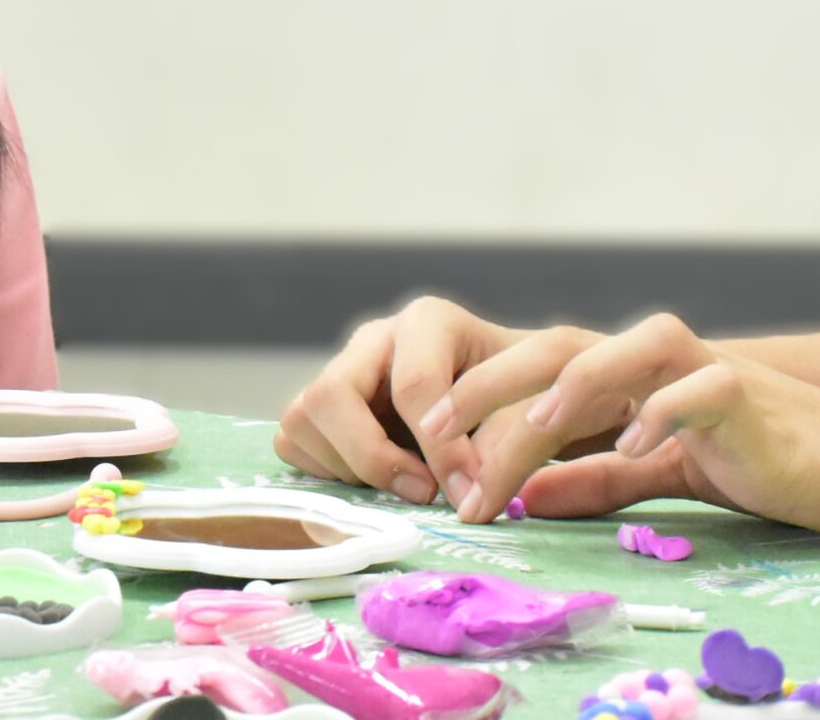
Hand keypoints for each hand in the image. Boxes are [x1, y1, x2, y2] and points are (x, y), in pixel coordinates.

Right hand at [276, 295, 599, 509]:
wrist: (511, 396)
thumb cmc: (524, 399)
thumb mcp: (527, 409)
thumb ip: (499, 445)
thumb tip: (468, 497)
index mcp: (427, 322)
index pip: (413, 386)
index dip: (438, 449)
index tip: (466, 496)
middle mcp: (373, 339)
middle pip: (330, 396)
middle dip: (372, 457)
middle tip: (421, 493)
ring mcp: (340, 369)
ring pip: (301, 418)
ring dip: (349, 466)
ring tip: (404, 484)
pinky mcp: (321, 405)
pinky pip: (293, 440)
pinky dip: (328, 470)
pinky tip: (380, 478)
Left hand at [445, 312, 819, 543]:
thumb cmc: (753, 462)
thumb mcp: (658, 473)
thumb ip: (594, 478)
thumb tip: (524, 495)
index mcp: (615, 377)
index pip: (524, 383)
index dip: (473, 420)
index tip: (428, 467)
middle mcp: (643, 359)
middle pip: (548, 350)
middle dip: (487, 393)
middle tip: (439, 442)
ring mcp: (694, 368)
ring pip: (613, 353)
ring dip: (563, 390)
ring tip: (526, 429)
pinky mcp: (743, 394)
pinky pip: (694, 388)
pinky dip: (660, 411)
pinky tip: (634, 442)